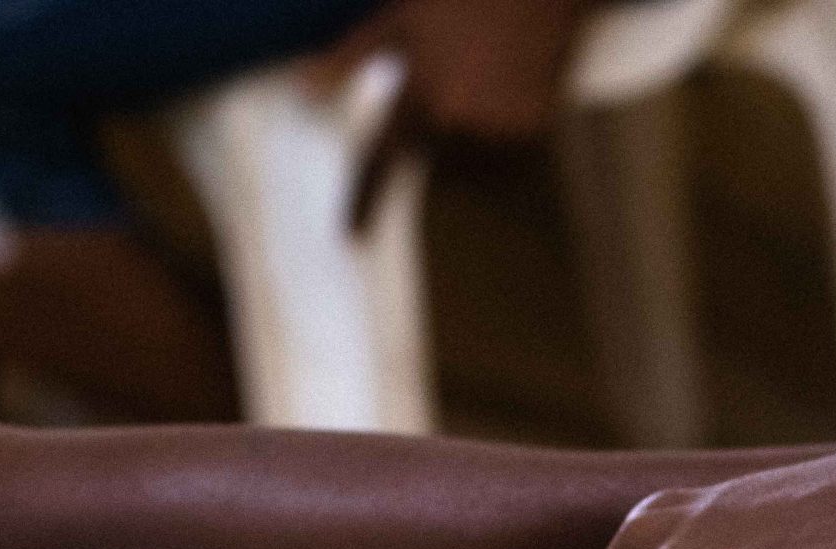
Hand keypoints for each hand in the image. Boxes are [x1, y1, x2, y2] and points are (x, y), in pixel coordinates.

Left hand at [318, 0, 592, 223]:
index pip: (381, 163)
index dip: (363, 202)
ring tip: (487, 84)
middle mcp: (456, 122)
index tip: (351, 240)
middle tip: (460, 84)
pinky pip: (510, 158)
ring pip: (473, 166)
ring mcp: (499, 130)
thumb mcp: (398, 19)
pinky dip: (506, 138)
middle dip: (438, 138)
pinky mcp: (536, 132)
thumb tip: (299, 91)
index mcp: (418, 96)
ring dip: (474, 144)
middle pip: (434, 166)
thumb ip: (348, 60)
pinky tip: (512, 92)